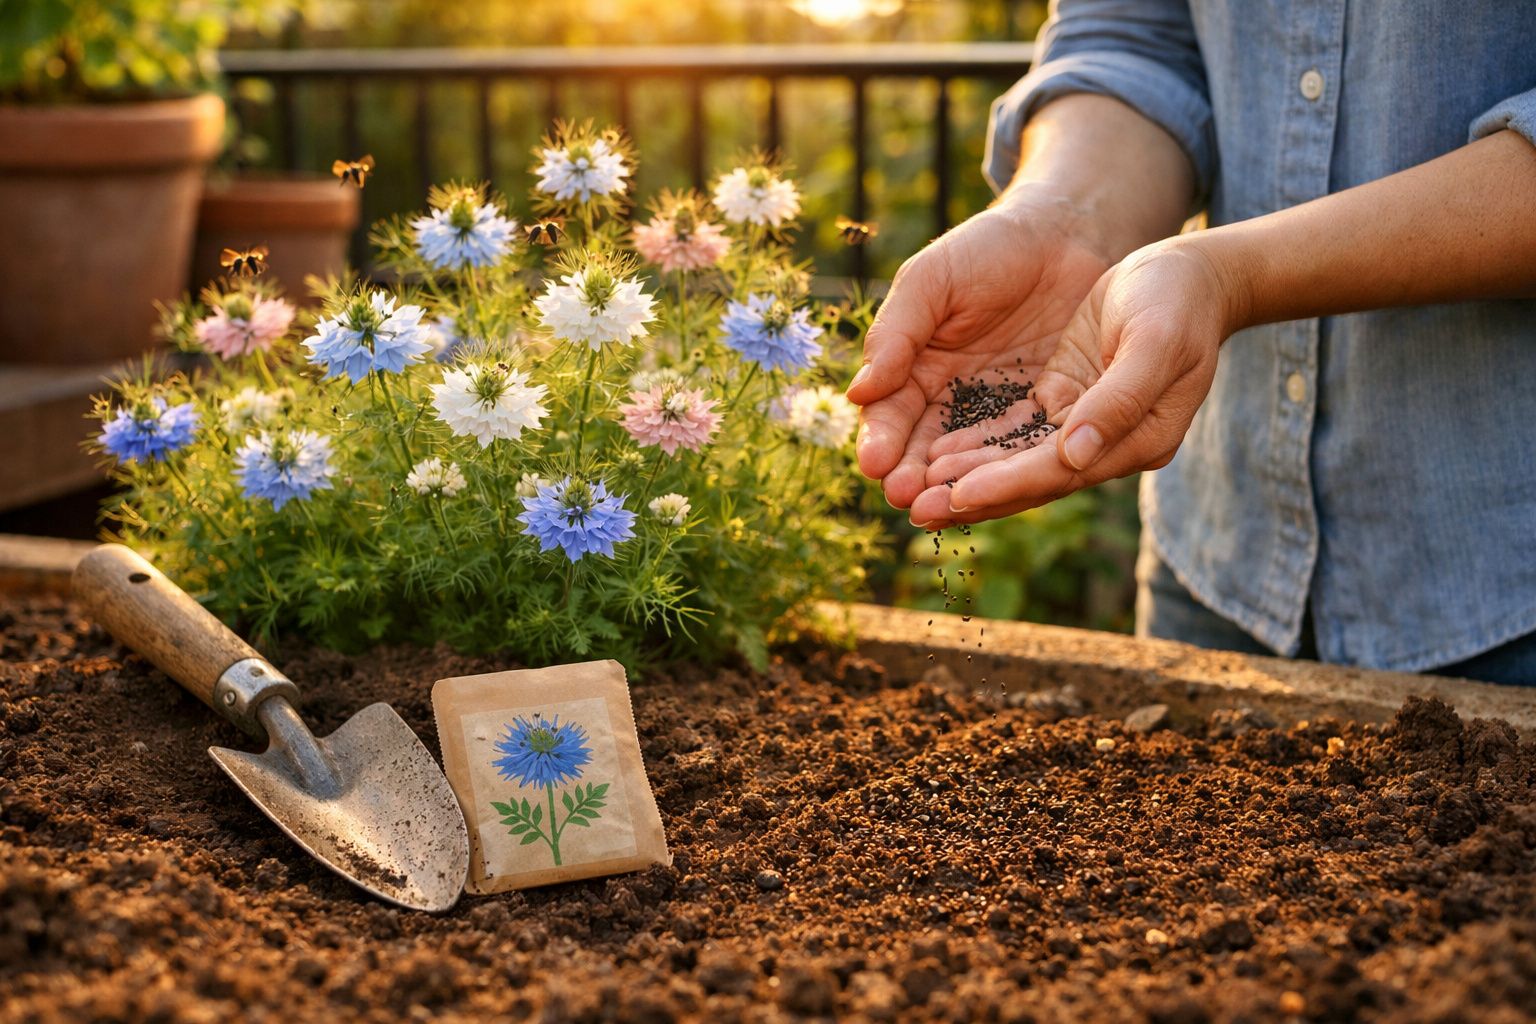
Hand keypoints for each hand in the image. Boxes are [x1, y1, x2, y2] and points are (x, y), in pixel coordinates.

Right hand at [845, 189, 1114, 516]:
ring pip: (970, 459)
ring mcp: (998, 412)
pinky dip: (1009, 473)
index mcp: (914, 368)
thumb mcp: (932, 280)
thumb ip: (897, 332)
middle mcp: (951, 399)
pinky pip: (1024, 450)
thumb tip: (859, 392)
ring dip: (953, 486)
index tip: (873, 465)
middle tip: (904, 498)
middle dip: (911, 475)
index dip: (881, 440)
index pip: (890, 414)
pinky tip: (998, 492)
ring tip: (940, 508)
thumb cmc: (989, 249)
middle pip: (924, 449)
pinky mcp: (1045, 416)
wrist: (1067, 236)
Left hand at [908, 237, 1237, 525]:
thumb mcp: (1157, 341)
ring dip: (967, 477)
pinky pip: (1012, 430)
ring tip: (912, 492)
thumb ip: (1119, 401)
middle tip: (914, 509)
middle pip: (1031, 478)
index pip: (1061, 470)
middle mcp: (1108, 444)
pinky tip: (933, 454)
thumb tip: (1074, 456)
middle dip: (972, 494)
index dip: (1007, 483)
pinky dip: (975, 445)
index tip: (956, 495)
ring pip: (1015, 460)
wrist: (1189, 273)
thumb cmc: (1179, 299)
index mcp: (1139, 438)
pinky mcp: (1064, 399)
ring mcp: (1083, 425)